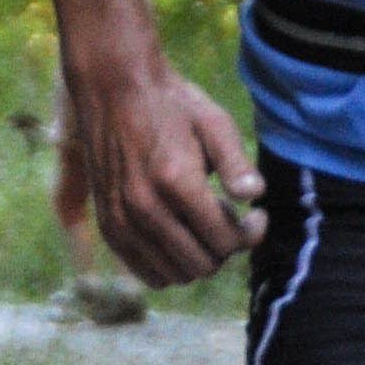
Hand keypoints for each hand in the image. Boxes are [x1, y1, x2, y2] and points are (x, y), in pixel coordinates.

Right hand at [66, 58, 264, 285]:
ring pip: (176, 275)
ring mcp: (121, 220)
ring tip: (202, 223)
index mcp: (175, 181)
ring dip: (199, 256)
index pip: (225, 240)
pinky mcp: (108, 226)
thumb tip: (255, 196)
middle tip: (229, 217)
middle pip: (202, 264)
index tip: (257, 215)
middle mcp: (144, 207)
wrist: (113, 89)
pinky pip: (147, 273)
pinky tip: (180, 236)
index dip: (250, 234)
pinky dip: (171, 265)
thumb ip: (236, 163)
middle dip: (226, 248)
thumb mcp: (214, 122)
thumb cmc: (171, 104)